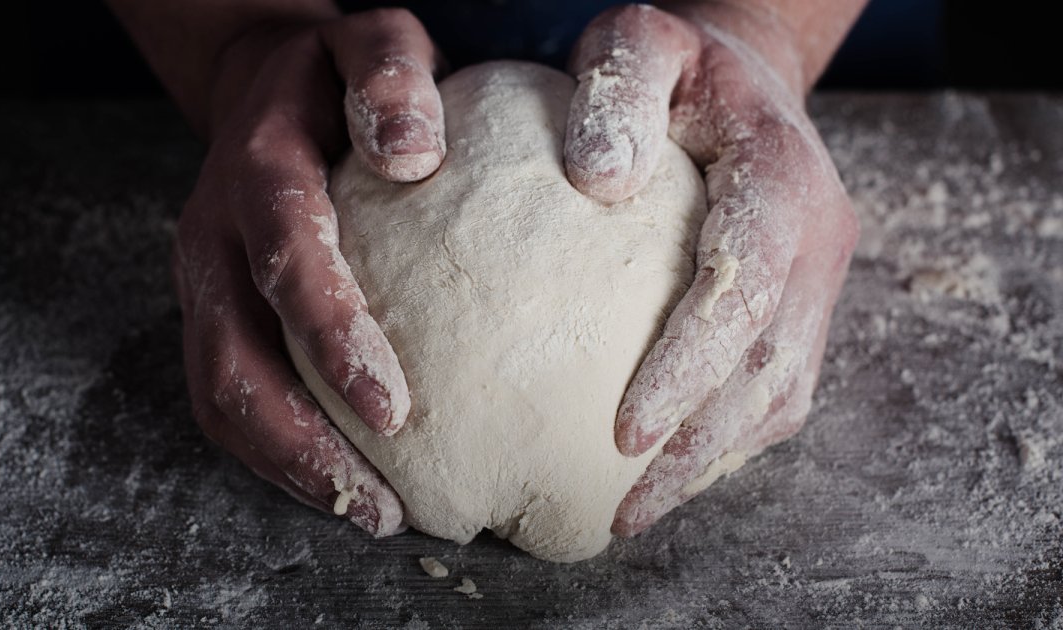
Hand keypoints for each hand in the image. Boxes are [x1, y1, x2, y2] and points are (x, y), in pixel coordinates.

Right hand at [172, 9, 445, 535]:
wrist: (260, 84)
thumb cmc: (336, 73)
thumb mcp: (372, 40)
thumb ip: (391, 75)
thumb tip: (412, 154)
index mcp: (257, 170)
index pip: (284, 260)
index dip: (331, 338)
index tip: (396, 410)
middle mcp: (213, 236)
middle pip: (229, 360)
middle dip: (300, 443)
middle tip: (383, 507)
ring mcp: (203, 282)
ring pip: (217, 395)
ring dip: (287, 467)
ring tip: (371, 515)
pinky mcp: (214, 313)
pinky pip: (229, 396)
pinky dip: (279, 452)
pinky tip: (343, 481)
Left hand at [563, 4, 859, 534]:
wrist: (734, 74)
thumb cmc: (673, 63)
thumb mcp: (636, 43)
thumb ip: (618, 94)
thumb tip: (598, 180)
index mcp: (781, 175)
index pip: (745, 287)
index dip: (693, 365)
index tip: (626, 431)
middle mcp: (817, 237)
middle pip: (771, 365)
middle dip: (699, 446)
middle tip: (625, 507)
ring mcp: (817, 277)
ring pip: (783, 391)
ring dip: (714, 460)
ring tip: (636, 509)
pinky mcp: (800, 303)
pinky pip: (778, 385)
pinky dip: (728, 437)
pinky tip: (669, 467)